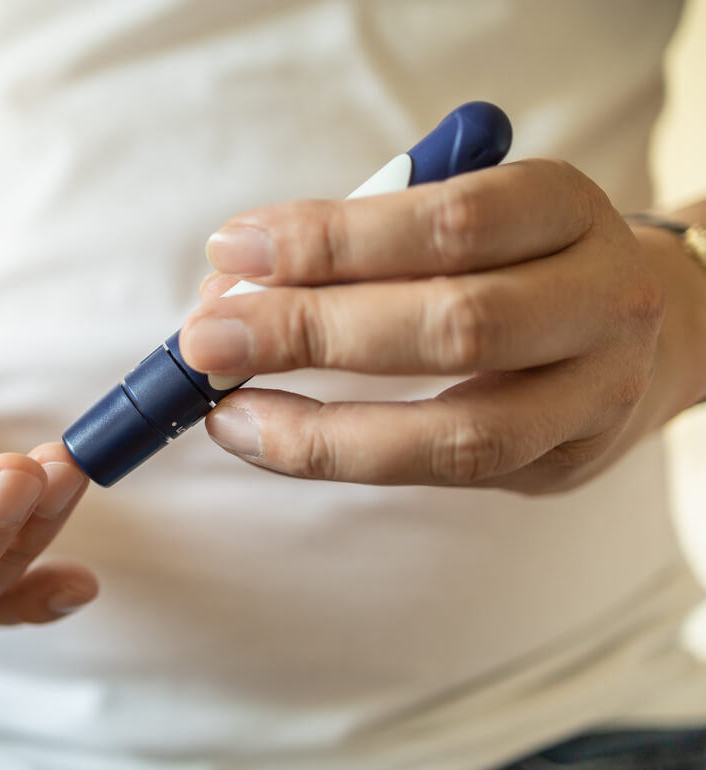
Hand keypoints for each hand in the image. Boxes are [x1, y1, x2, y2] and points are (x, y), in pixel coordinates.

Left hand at [180, 159, 705, 493]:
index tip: (233, 249)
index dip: (334, 239)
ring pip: (459, 432)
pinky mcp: (563, 465)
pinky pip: (444, 475)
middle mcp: (601, 301)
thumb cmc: (515, 257)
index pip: (451, 220)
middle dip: (311, 332)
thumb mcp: (461, 217)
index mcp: (566, 208)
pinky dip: (342, 457)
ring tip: (224, 411)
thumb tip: (231, 286)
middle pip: (456, 324)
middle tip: (205, 339)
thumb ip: (362, 245)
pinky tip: (267, 438)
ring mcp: (595, 396)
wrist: (649, 325)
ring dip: (320, 428)